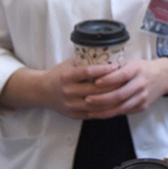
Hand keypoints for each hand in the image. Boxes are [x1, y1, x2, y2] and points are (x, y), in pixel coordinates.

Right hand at [0, 61, 119, 118]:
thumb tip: (104, 54)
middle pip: (95, 90)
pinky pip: (93, 114)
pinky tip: (114, 104)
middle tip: (125, 80)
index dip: (103, 70)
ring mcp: (70, 105)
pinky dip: (105, 110)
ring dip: (111, 99)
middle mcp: (68, 91)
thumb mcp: (68, 64)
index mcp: (66, 77)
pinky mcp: (73, 114)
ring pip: (96, 104)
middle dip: (112, 85)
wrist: (42, 91)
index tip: (116, 66)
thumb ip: (84, 61)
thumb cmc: (58, 75)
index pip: (87, 72)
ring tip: (123, 93)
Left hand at [81, 59, 167, 117]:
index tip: (95, 82)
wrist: (163, 77)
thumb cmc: (142, 68)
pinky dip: (110, 114)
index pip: (122, 75)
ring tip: (89, 110)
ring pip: (121, 107)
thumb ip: (116, 69)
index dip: (109, 79)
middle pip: (120, 94)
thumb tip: (94, 72)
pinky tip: (99, 114)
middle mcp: (140, 84)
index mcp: (137, 69)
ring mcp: (142, 97)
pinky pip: (124, 112)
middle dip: (102, 98)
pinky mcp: (141, 107)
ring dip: (104, 110)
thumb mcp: (131, 63)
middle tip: (87, 99)